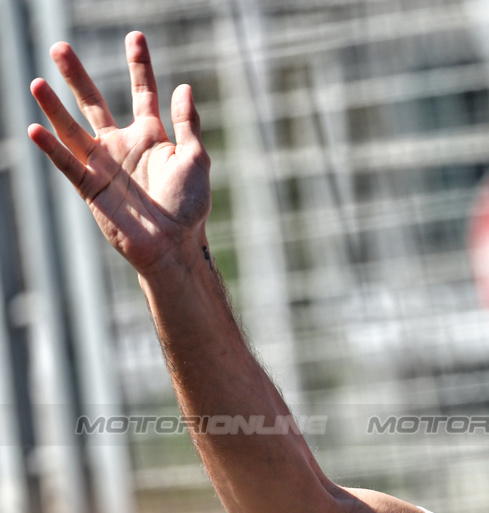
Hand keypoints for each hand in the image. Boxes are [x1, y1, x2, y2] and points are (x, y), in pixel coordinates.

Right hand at [28, 31, 210, 275]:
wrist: (174, 245)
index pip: (142, 92)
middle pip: (94, 102)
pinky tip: (36, 128)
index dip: (139, 65)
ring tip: (38, 82)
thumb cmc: (190, 205)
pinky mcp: (91, 187)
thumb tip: (184, 87)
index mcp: (152, 136)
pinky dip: (52, 147)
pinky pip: (67, 163)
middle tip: (59, 47)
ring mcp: (104, 164)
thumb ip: (187, 124)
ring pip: (73, 128)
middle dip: (77, 76)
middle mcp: (123, 144)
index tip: (136, 36)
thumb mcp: (196, 160)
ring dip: (54, 107)